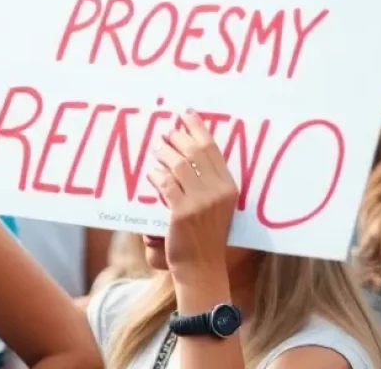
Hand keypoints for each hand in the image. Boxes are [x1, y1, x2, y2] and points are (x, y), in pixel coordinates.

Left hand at [146, 111, 238, 278]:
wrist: (202, 267)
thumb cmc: (206, 234)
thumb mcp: (216, 205)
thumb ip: (208, 180)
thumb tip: (188, 148)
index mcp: (229, 187)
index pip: (212, 149)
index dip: (198, 128)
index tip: (187, 114)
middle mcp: (218, 192)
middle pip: (194, 152)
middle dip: (178, 137)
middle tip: (167, 132)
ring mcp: (200, 202)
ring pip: (178, 165)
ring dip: (165, 153)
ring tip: (158, 149)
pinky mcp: (181, 212)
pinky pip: (165, 184)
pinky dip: (156, 176)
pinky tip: (151, 174)